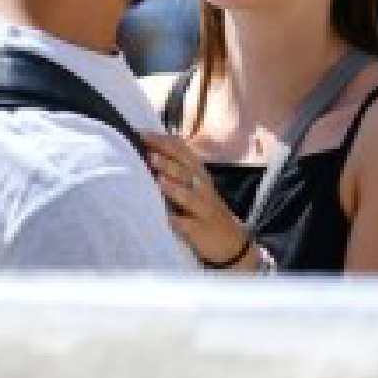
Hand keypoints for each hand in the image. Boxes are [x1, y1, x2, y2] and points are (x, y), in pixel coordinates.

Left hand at [143, 132, 250, 267]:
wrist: (233, 243)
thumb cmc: (206, 210)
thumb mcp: (197, 186)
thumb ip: (179, 169)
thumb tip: (152, 149)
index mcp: (200, 175)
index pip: (183, 153)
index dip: (165, 143)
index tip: (144, 133)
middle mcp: (203, 189)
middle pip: (186, 171)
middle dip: (168, 160)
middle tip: (149, 150)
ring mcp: (204, 210)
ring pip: (189, 196)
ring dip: (174, 187)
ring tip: (159, 178)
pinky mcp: (201, 230)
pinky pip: (188, 225)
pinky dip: (177, 221)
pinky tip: (167, 217)